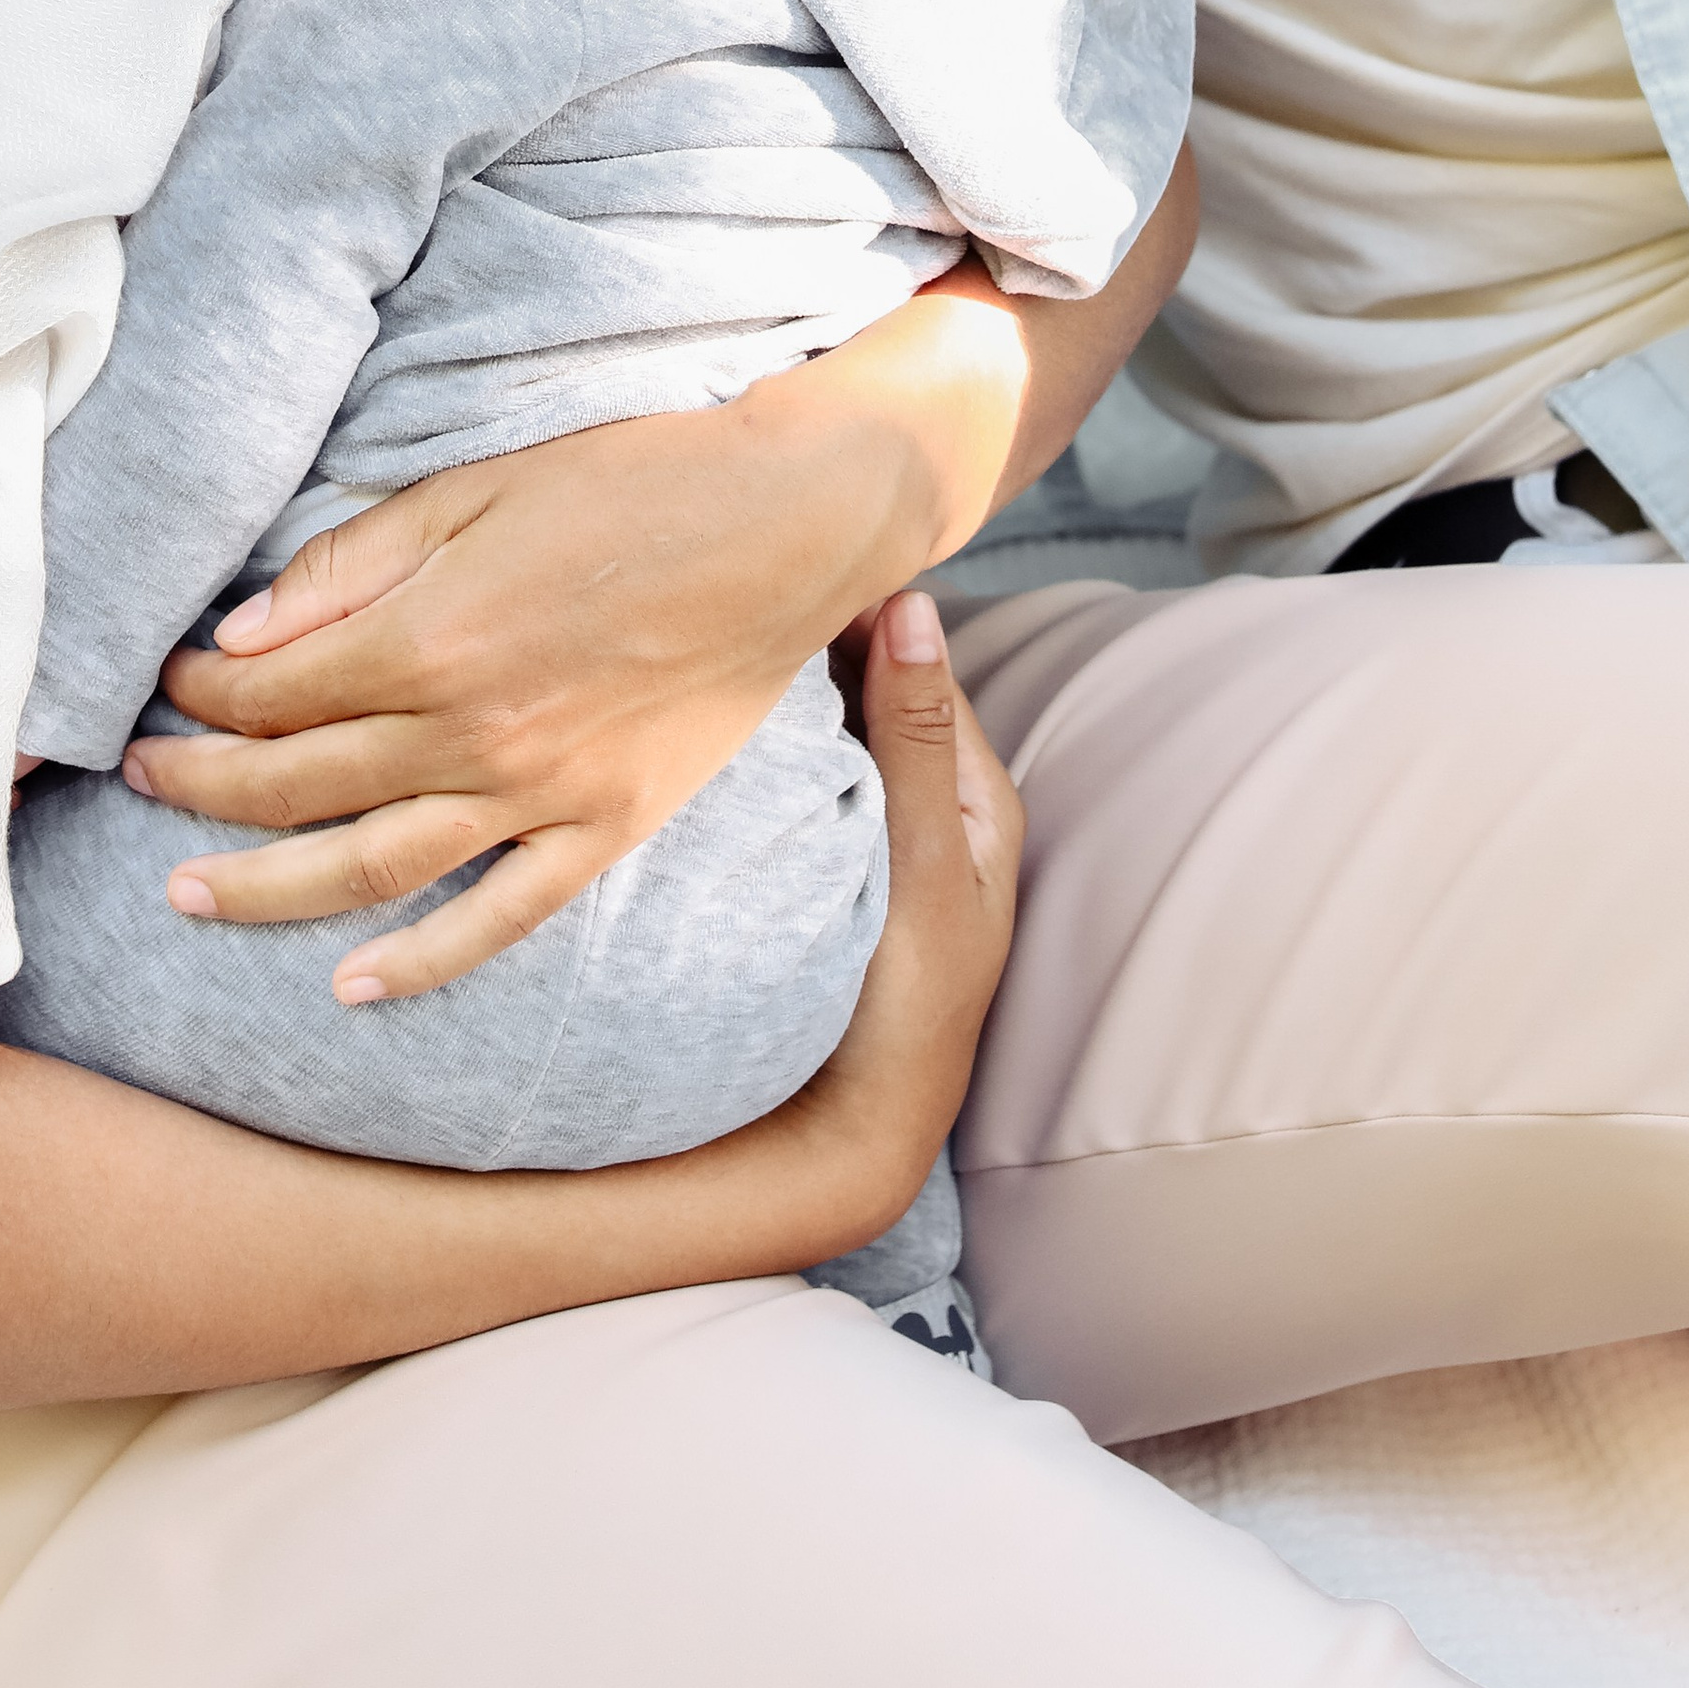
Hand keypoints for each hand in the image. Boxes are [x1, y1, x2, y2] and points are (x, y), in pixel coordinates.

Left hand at [129, 188, 1187, 997]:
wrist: (790, 521)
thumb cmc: (634, 481)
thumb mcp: (479, 488)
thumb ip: (354, 566)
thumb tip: (240, 635)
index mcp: (434, 634)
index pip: (274, 690)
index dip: (204, 692)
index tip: (171, 683)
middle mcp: (475, 732)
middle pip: (298, 782)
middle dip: (202, 784)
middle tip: (141, 782)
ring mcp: (544, 793)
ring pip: (369, 868)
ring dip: (264, 890)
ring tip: (184, 899)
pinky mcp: (606, 827)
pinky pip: (499, 918)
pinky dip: (420, 963)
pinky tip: (350, 988)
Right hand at [773, 590, 1023, 1255]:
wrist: (854, 1131)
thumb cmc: (910, 1002)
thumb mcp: (927, 861)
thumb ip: (919, 735)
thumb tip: (914, 601)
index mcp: (978, 796)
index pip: (920, 664)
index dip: (866, 609)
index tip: (798, 555)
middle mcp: (930, 808)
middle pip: (872, 693)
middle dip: (820, 640)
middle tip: (742, 580)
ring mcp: (872, 839)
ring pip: (831, 734)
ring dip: (788, 691)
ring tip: (718, 632)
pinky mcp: (821, 870)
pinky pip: (797, 782)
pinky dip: (768, 746)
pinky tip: (710, 723)